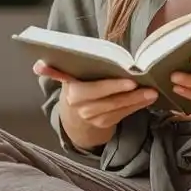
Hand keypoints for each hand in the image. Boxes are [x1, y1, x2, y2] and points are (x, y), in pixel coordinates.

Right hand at [32, 60, 157, 147]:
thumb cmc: (75, 85)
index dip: (111, 87)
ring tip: (152, 92)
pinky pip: (123, 115)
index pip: (93, 89)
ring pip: (118, 108)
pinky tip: (148, 99)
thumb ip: (56, 69)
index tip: (129, 81)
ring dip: (137, 101)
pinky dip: (137, 106)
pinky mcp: (105, 124)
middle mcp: (81, 108)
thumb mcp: (65, 76)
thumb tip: (38, 65)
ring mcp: (93, 118)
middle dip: (129, 94)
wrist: (74, 117)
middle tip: (146, 86)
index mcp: (71, 92)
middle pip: (109, 101)